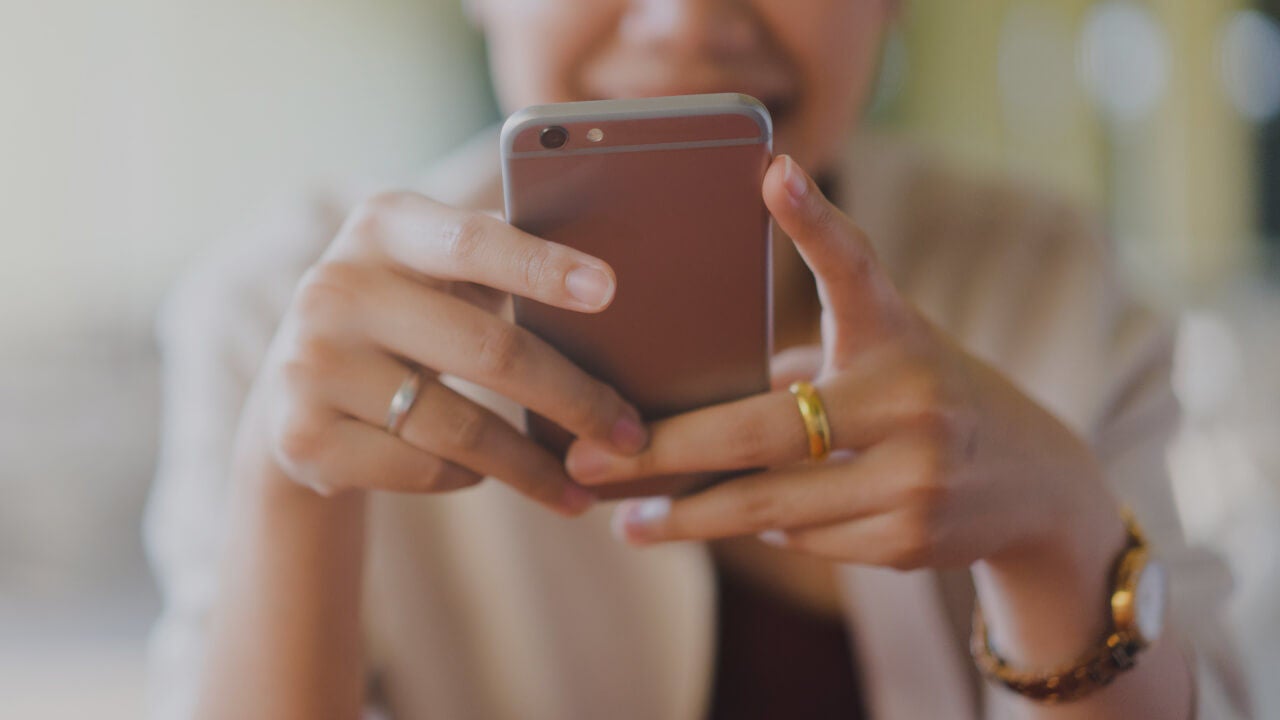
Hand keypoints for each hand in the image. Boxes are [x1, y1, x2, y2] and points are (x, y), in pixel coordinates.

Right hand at [244, 192, 647, 514]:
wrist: (294, 391)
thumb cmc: (407, 315)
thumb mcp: (434, 272)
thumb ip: (500, 263)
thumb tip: (614, 294)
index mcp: (383, 226)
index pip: (472, 242)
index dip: (542, 266)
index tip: (608, 290)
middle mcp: (336, 286)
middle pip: (488, 350)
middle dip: (575, 399)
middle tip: (630, 434)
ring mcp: (310, 364)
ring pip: (459, 428)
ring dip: (533, 466)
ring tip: (583, 487)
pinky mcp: (302, 436)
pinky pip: (422, 468)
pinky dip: (468, 477)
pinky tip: (485, 476)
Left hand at [564, 155, 1121, 566]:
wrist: (1032, 483)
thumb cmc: (924, 398)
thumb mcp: (886, 356)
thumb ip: (803, 365)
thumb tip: (679, 402)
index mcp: (898, 334)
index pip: (856, 268)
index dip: (814, 221)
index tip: (772, 170)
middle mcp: (913, 398)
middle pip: (763, 430)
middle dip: (666, 452)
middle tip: (591, 458)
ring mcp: (919, 474)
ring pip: (772, 504)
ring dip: (693, 515)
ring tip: (630, 518)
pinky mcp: (914, 538)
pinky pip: (804, 541)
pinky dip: (762, 532)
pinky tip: (730, 526)